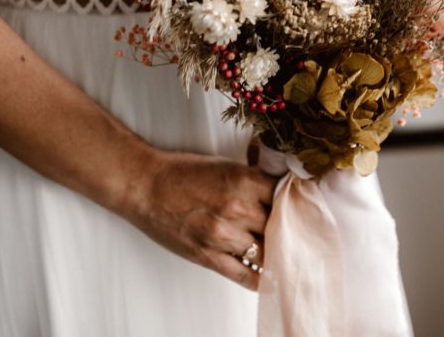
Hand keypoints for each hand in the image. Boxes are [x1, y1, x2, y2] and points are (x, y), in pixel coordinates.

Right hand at [122, 148, 276, 289]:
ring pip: (266, 251)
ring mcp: (223, 235)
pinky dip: (261, 278)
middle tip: (290, 227)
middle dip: (284, 226)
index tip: (297, 205)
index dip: (291, 201)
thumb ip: (254, 179)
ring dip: (273, 251)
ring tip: (281, 250)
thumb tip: (281, 187)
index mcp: (243, 181)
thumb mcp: (226, 166)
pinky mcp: (208, 256)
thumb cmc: (183, 173)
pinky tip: (270, 276)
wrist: (146, 187)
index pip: (285, 195)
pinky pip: (245, 274)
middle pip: (279, 225)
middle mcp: (237, 208)